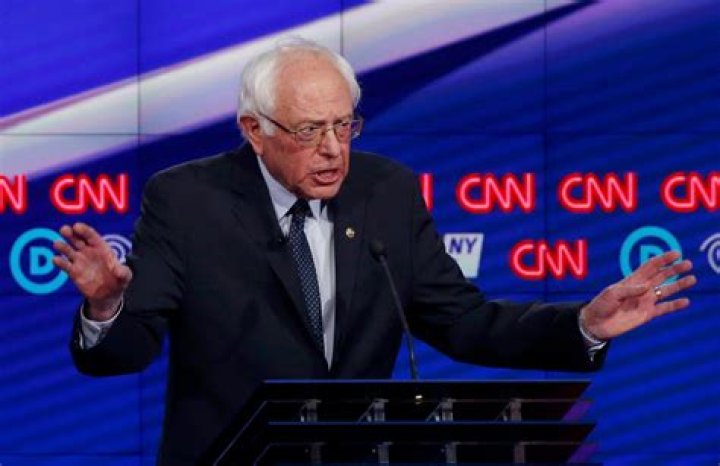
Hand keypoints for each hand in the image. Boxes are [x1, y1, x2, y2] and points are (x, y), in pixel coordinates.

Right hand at [52, 223, 132, 320]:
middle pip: (77, 239)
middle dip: (70, 233)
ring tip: (57, 244)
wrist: (109, 295)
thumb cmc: (118, 281)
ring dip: (62, 246)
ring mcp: (80, 261)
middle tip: (64, 229)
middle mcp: (88, 252)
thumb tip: (119, 271)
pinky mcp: (73, 272)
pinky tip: (56, 259)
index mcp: (101, 248)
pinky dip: (60, 262)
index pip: (91, 236)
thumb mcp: (125, 277)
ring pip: (69, 250)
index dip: (84, 230)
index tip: (77, 226)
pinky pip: (65, 265)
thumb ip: (123, 273)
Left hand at [580, 251, 695, 340]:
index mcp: (632, 280)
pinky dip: (675, 305)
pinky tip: (686, 301)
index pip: (650, 266)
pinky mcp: (647, 314)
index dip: (662, 259)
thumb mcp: (612, 294)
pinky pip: (664, 308)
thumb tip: (647, 287)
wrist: (597, 324)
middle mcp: (642, 289)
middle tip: (688, 264)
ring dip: (679, 285)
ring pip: (666, 290)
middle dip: (674, 269)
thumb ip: (630, 290)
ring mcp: (645, 301)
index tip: (676, 254)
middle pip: (661, 276)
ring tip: (692, 279)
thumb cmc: (601, 305)